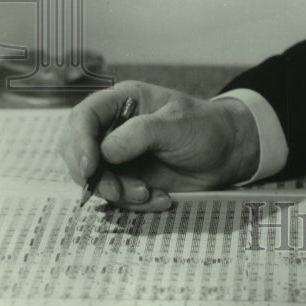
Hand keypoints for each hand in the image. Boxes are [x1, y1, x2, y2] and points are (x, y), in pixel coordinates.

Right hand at [59, 80, 259, 210]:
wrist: (228, 153)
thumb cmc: (205, 127)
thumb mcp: (177, 124)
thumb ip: (141, 133)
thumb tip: (104, 152)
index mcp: (122, 101)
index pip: (83, 117)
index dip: (79, 142)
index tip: (91, 168)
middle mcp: (114, 128)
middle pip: (78, 152)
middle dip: (95, 177)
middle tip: (119, 191)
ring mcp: (119, 156)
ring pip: (95, 180)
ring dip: (118, 194)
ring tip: (150, 194)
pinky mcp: (129, 178)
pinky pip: (116, 197)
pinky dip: (135, 204)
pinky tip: (162, 199)